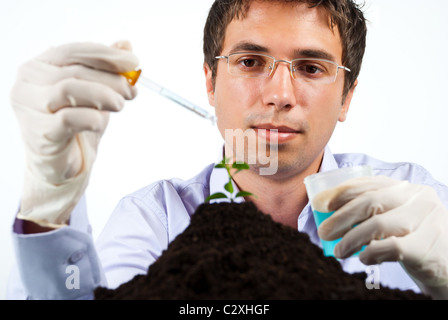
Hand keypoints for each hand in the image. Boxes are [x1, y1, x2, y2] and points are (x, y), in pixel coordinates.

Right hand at [11, 41, 138, 227]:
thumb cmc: (74, 123)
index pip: (73, 51)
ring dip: (103, 95)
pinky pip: (69, 118)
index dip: (105, 55)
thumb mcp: (93, 91)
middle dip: (110, 79)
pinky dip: (93, 117)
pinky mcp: (40, 132)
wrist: (61, 162)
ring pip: (69, 89)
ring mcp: (30, 107)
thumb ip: (105, 67)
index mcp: (39, 66)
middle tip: (131, 90)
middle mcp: (28, 83)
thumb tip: (126, 46)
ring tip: (120, 104)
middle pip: (74, 70)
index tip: (133, 62)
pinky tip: (101, 121)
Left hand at [312, 175, 447, 298]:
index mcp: (407, 188)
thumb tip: (329, 215)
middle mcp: (418, 199)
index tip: (321, 204)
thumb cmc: (414, 237)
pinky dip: (371, 253)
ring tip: (339, 252)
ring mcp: (426, 221)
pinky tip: (363, 259)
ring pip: (378, 225)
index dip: (341, 193)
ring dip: (351, 240)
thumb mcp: (396, 217)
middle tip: (323, 232)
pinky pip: (391, 247)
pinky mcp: (428, 246)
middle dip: (341, 218)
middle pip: (370, 202)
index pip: (369, 184)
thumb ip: (372, 211)